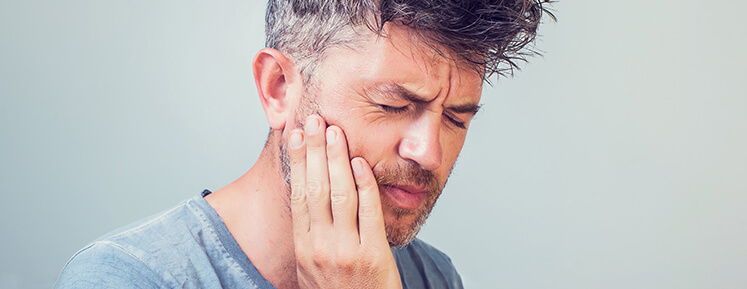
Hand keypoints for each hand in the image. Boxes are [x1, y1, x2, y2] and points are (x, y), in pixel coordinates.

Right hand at [288, 115, 401, 288]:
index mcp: (304, 248)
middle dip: (314, 151)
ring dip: (337, 159)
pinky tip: (361, 163)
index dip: (297, 162)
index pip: (298, 195)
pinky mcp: (372, 255)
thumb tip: (308, 196)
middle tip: (313, 119)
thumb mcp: (313, 267)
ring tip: (335, 131)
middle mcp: (320, 247)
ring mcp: (346, 251)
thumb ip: (311, 235)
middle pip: (315, 188)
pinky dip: (365, 185)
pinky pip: (368, 212)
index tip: (296, 135)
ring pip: (339, 195)